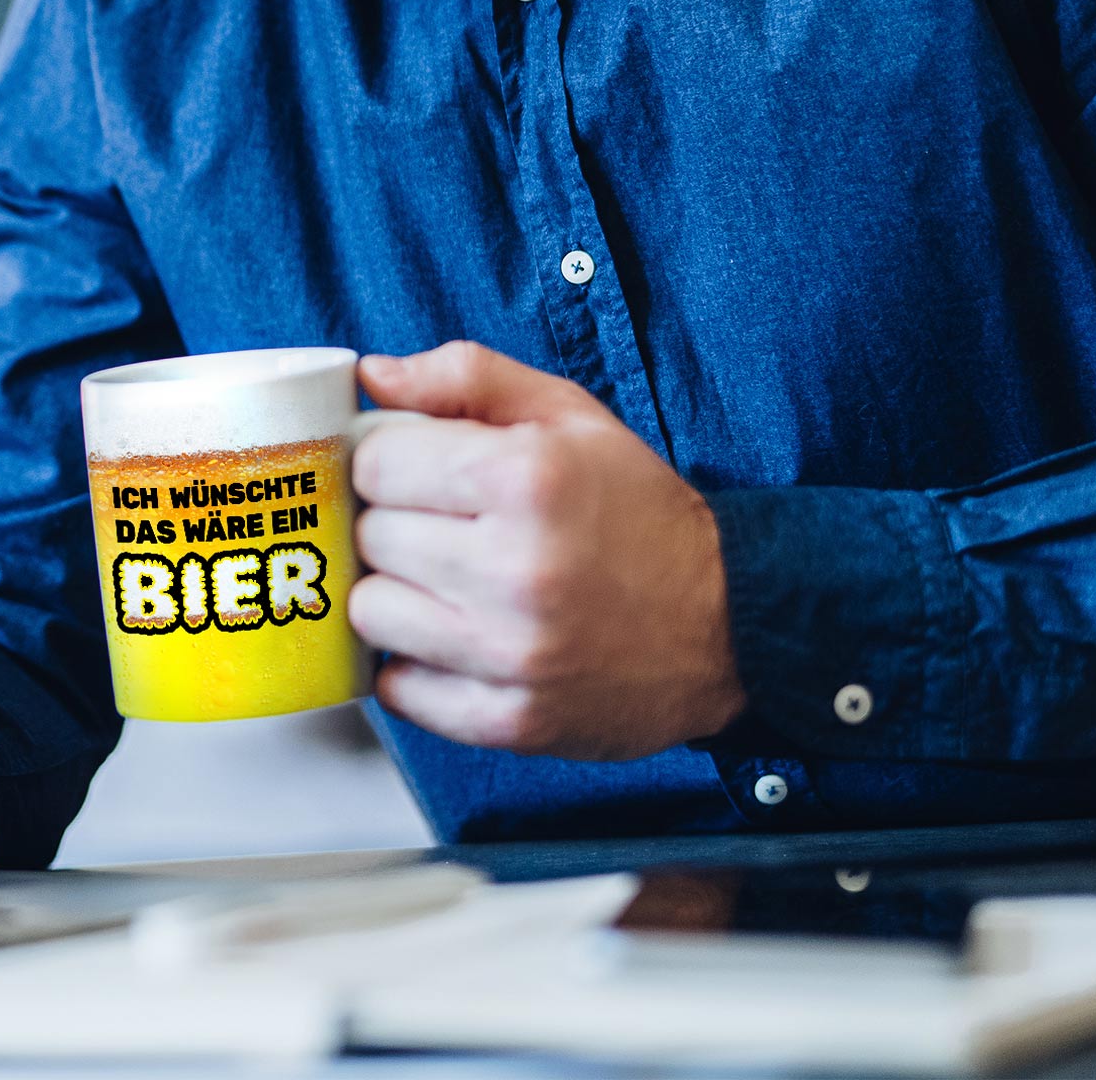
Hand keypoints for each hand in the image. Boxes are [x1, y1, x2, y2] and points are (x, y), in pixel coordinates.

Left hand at [349, 342, 744, 759]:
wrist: (726, 623)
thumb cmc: (635, 508)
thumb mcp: (566, 413)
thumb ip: (464, 376)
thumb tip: (372, 375)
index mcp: (525, 478)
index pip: (374, 462)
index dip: (387, 459)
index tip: (416, 470)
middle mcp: (515, 568)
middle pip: (369, 537)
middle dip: (393, 524)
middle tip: (441, 526)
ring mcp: (511, 654)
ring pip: (370, 614)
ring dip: (396, 595)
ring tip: (444, 582)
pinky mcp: (511, 721)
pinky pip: (399, 691)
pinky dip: (413, 666)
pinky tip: (454, 639)